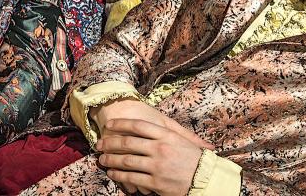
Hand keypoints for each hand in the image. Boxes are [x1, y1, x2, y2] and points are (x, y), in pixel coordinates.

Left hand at [91, 99, 209, 193]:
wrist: (206, 179)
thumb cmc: (194, 158)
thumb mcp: (184, 140)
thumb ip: (171, 131)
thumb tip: (157, 124)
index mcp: (166, 135)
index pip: (138, 126)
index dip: (121, 124)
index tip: (110, 124)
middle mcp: (160, 148)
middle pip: (128, 143)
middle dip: (110, 143)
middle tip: (99, 144)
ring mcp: (157, 166)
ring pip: (127, 161)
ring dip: (111, 160)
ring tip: (102, 159)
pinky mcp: (156, 182)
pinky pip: (132, 178)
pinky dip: (119, 175)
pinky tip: (113, 173)